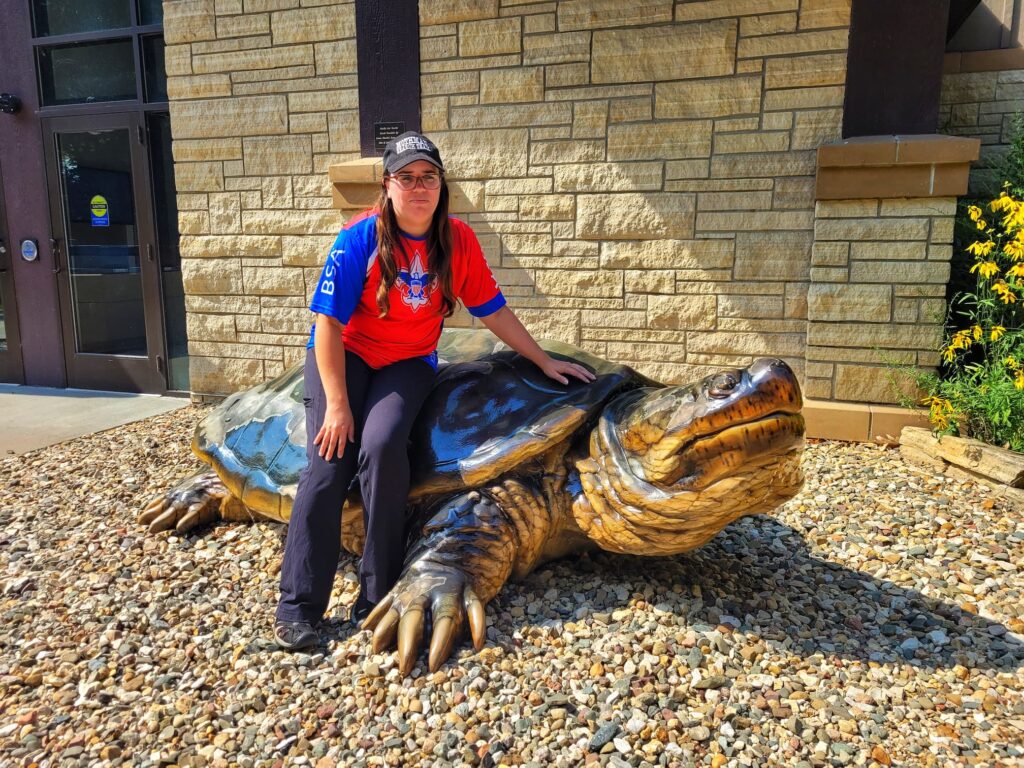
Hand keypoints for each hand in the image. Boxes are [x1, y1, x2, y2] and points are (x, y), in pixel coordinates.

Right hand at [314, 400, 354, 459]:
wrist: (337, 404)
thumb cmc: (346, 413)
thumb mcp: (351, 422)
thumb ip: (351, 432)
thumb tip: (352, 441)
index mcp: (343, 430)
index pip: (342, 443)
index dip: (341, 450)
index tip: (339, 456)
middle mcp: (335, 430)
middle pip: (332, 443)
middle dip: (330, 452)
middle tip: (327, 459)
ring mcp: (329, 428)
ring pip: (325, 440)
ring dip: (323, 448)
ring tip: (320, 454)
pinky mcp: (324, 424)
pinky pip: (321, 433)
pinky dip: (318, 438)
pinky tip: (315, 443)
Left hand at [361, 564, 485, 675]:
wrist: (452, 549)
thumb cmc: (422, 580)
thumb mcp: (401, 589)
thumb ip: (385, 609)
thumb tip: (364, 628)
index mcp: (407, 594)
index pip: (393, 615)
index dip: (384, 634)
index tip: (377, 654)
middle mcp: (427, 593)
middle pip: (416, 617)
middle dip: (409, 641)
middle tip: (404, 667)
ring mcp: (451, 592)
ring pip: (446, 616)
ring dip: (440, 640)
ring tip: (435, 663)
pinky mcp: (472, 591)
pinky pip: (476, 608)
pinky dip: (477, 625)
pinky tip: (478, 644)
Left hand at [539, 357, 596, 385]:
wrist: (545, 361)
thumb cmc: (548, 369)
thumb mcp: (552, 375)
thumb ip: (560, 378)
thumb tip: (567, 382)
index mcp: (566, 368)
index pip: (577, 373)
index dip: (582, 377)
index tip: (588, 381)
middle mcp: (569, 365)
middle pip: (581, 369)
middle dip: (588, 374)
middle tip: (594, 378)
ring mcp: (569, 364)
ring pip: (580, 367)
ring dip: (586, 371)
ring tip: (592, 375)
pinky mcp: (568, 364)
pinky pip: (578, 366)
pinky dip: (583, 369)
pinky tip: (584, 371)